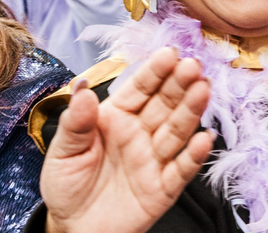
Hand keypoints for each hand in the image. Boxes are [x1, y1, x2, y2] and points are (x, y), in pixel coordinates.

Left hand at [41, 47, 213, 232]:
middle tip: (193, 65)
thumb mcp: (63, 150)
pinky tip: (204, 138)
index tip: (169, 53)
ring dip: (191, 111)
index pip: (138, 89)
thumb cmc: (66, 184)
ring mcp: (153, 160)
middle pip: (164, 104)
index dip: (154, 71)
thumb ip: (75, 121)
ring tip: (203, 89)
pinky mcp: (162, 189)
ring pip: (176, 131)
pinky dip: (193, 155)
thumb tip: (82, 89)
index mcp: (115, 117)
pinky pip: (180, 170)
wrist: (72, 228)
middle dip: (179, 84)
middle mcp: (139, 134)